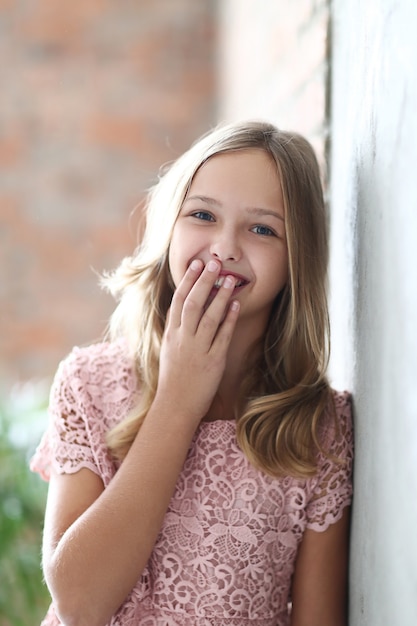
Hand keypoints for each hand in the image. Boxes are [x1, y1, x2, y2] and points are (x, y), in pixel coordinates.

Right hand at [155, 259, 239, 423]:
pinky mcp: (212, 361)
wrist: (175, 406)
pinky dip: (229, 319)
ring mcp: (197, 350)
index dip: (187, 281)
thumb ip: (177, 330)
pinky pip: (222, 336)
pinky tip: (236, 305)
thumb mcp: (169, 350)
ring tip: (230, 279)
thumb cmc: (173, 379)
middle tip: (214, 263)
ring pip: (208, 317)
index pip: (178, 301)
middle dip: (203, 281)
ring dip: (220, 296)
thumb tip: (183, 309)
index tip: (195, 264)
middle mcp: (183, 339)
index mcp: (171, 335)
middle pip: (193, 303)